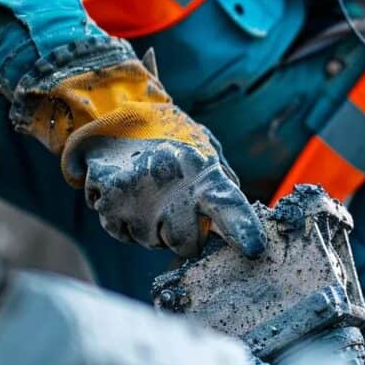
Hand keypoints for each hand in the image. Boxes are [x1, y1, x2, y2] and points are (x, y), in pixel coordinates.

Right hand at [81, 135, 265, 258]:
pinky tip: (128, 195)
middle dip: (185, 235)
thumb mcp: (204, 148)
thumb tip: (236, 220)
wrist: (112, 115)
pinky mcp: (109, 205)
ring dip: (153, 227)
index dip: (243, 230)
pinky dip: (126, 222)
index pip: (229, 206)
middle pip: (188, 244)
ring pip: (153, 242)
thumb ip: (222, 181)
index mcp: (202, 170)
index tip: (254, 249)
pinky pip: (124, 236)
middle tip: (175, 204)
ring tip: (148, 191)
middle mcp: (172, 186)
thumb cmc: (168, 137)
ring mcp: (139, 198)